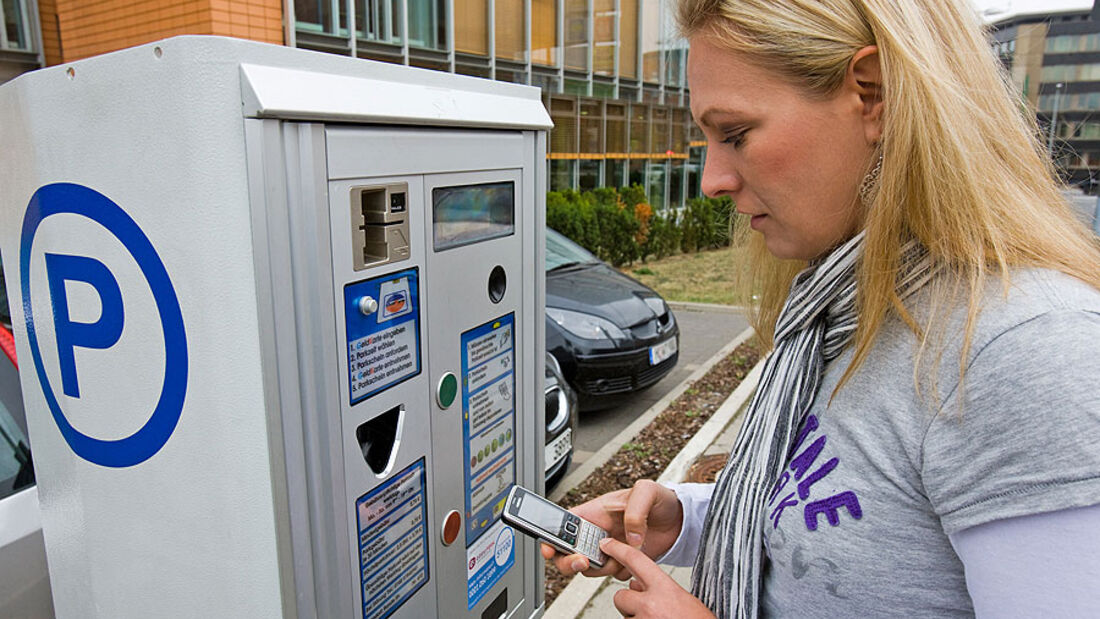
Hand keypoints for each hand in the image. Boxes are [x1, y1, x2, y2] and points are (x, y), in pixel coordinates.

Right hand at [540, 480, 683, 580]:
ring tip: (622, 551)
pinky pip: (614, 575)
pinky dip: (623, 570)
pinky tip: (636, 556)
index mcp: (594, 512)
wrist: (680, 520)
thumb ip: (635, 511)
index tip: (550, 547)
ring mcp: (609, 549)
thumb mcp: (647, 492)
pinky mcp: (622, 562)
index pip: (563, 523)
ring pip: (589, 567)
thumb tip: (629, 537)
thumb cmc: (660, 499)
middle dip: (570, 560)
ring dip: (603, 566)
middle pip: (568, 552)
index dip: (550, 536)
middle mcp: (597, 532)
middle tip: (583, 559)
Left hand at [601, 536, 714, 617]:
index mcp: (665, 589)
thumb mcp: (683, 600)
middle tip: (647, 611)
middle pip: (620, 596)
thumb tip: (634, 585)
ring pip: (625, 616)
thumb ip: (657, 589)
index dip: (619, 550)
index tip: (607, 544)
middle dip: (629, 603)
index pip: (636, 561)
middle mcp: (651, 605)